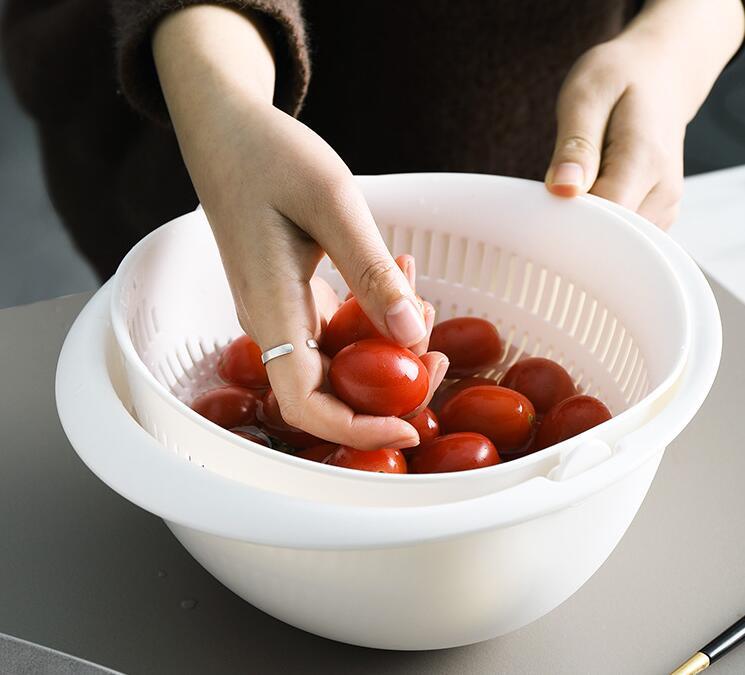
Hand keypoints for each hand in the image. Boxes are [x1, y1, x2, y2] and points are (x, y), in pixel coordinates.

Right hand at [154, 6, 447, 448]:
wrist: (226, 129)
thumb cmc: (269, 156)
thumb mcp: (332, 204)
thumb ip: (370, 274)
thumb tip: (413, 337)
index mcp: (272, 311)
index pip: (308, 405)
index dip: (360, 431)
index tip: (412, 427)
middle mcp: (273, 324)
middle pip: (331, 392)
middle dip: (391, 386)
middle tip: (439, 352)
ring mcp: (281, 312)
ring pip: (341, 359)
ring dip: (388, 342)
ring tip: (419, 295)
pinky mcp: (292, 296)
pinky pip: (338, 326)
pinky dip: (374, 312)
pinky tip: (397, 274)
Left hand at [545, 0, 743, 227]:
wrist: (662, 73)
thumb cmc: (621, 78)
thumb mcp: (586, 96)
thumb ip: (576, 146)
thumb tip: (564, 189)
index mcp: (646, 160)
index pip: (603, 218)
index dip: (568, 219)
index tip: (544, 205)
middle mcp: (663, 190)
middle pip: (608, 236)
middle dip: (574, 224)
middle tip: (556, 191)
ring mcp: (664, 206)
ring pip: (613, 242)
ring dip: (586, 224)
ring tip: (578, 185)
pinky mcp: (657, 214)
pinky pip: (621, 237)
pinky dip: (599, 224)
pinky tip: (590, 195)